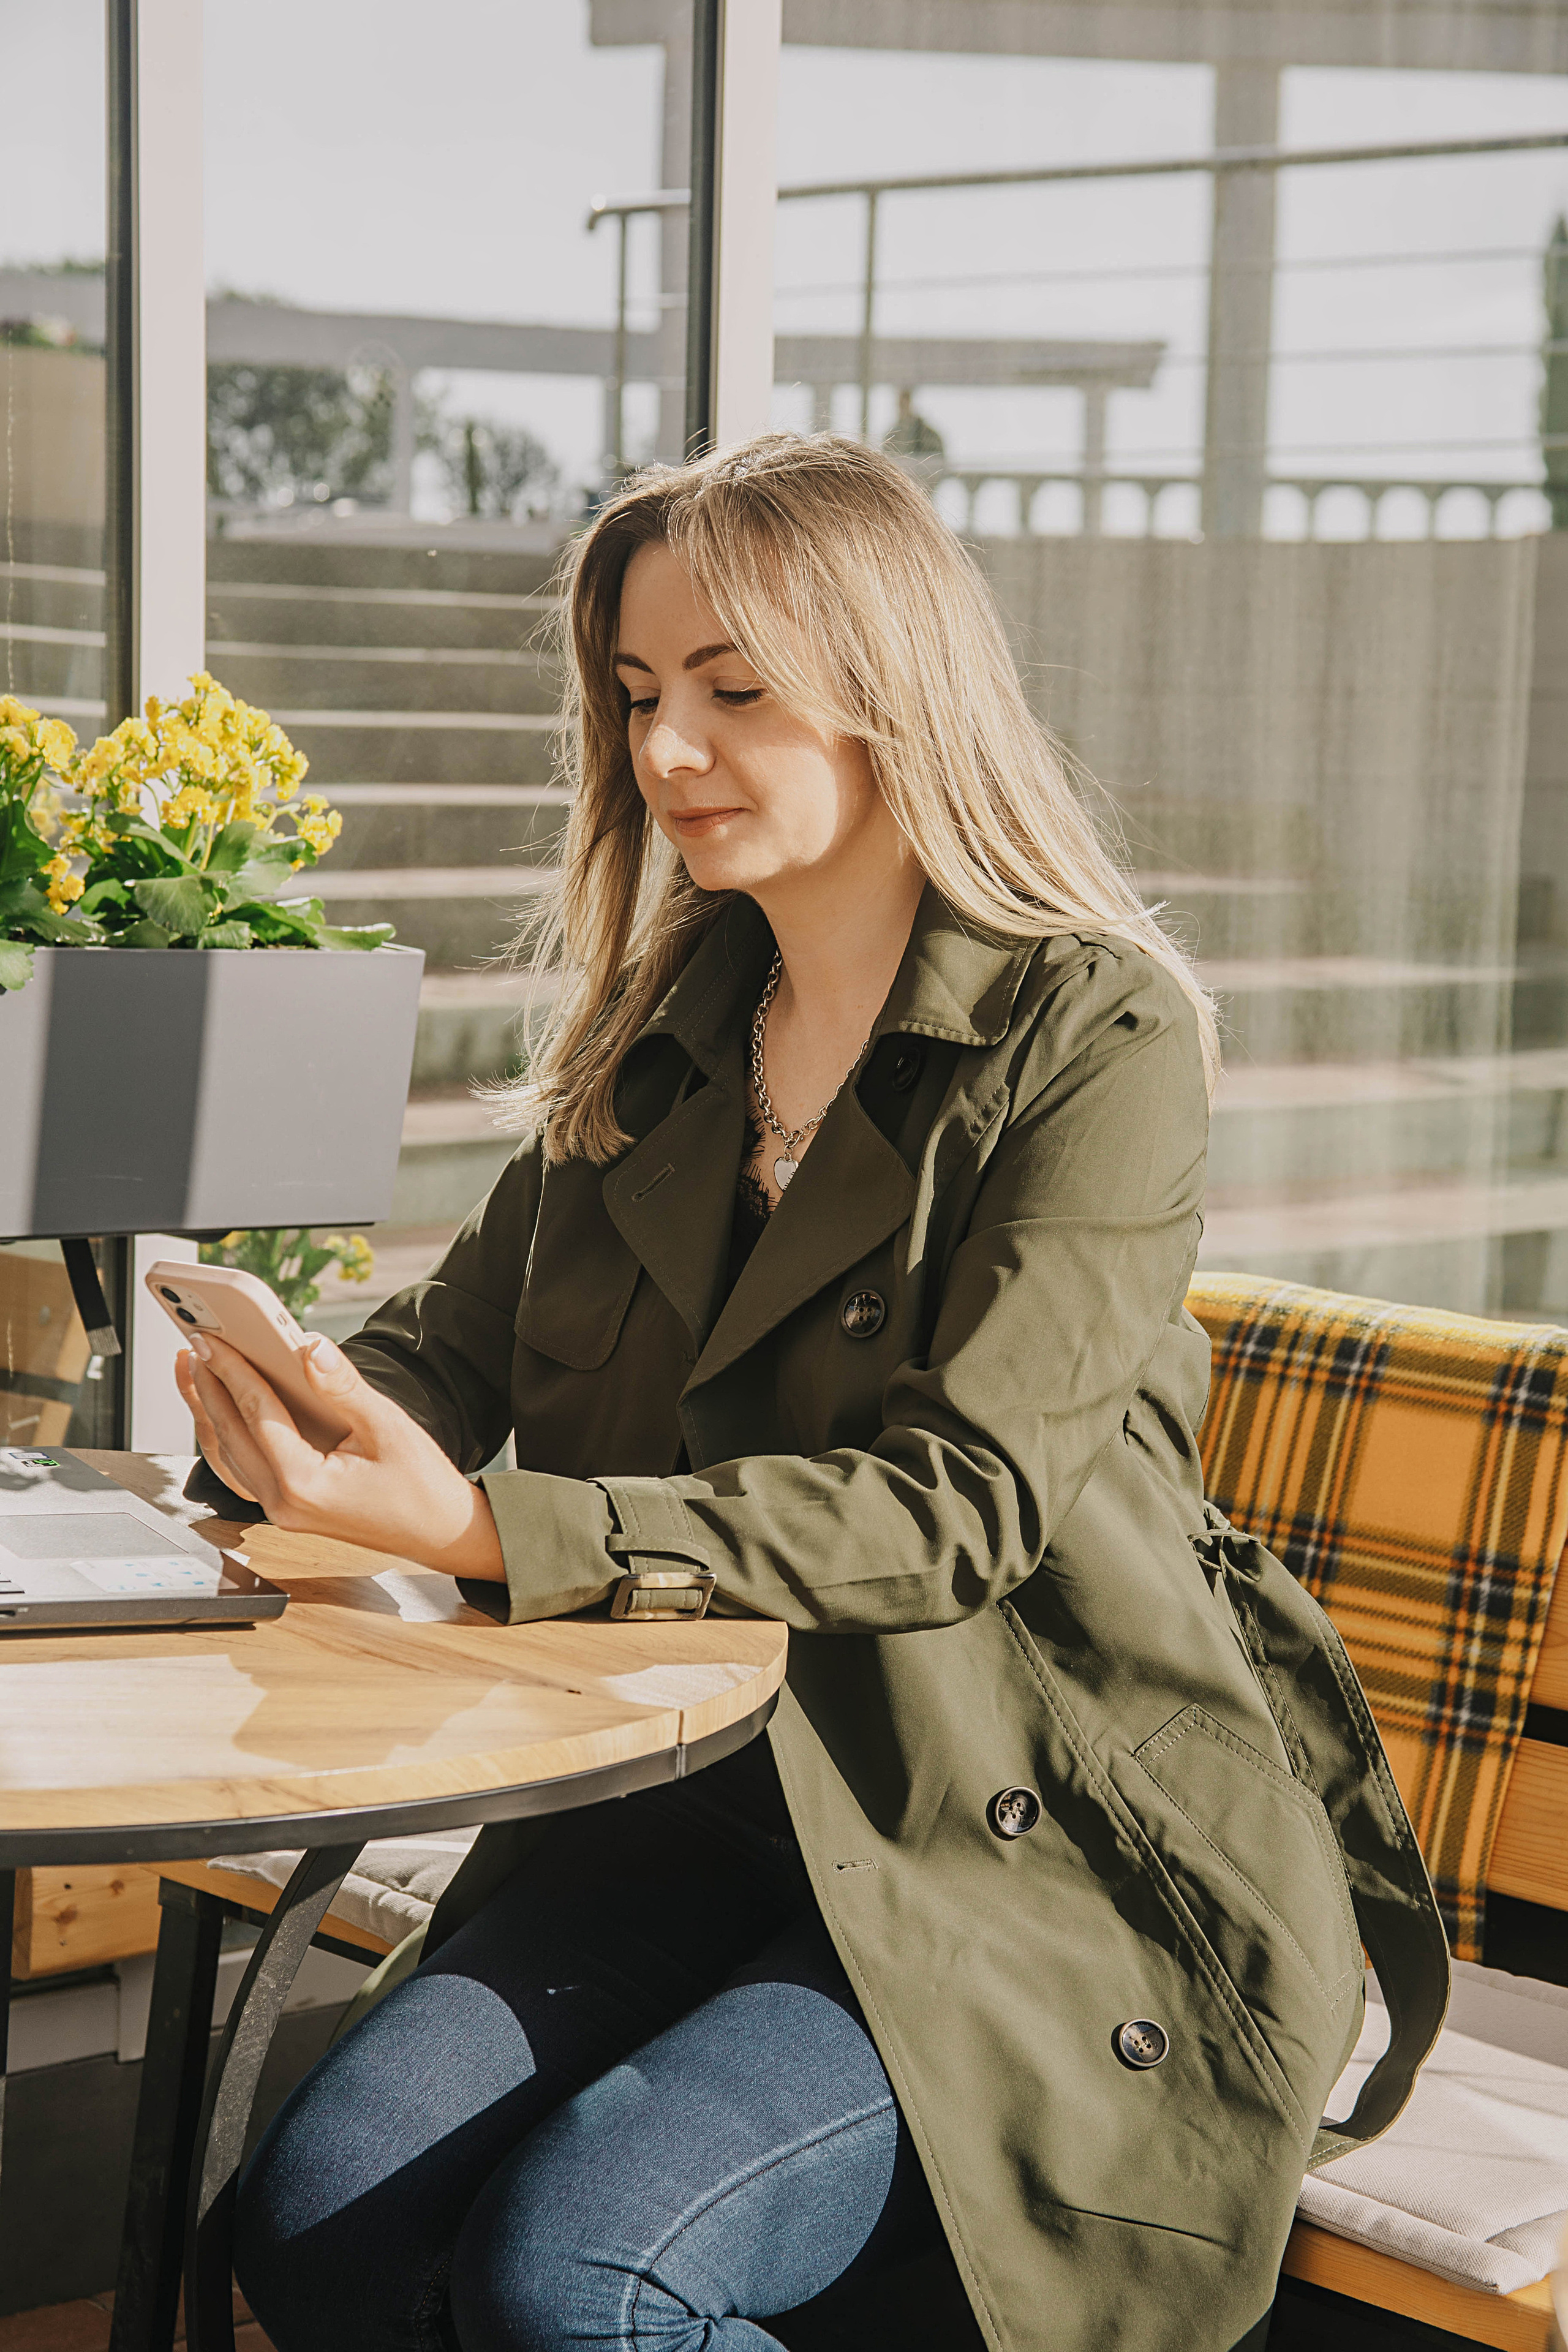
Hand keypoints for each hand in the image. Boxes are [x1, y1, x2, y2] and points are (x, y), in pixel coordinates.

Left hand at [175, 1332, 505, 1580]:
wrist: (441, 1532)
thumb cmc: (421, 1485)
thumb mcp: (387, 1427)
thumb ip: (343, 1386)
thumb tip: (309, 1346)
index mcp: (305, 1485)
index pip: (256, 1416)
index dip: (232, 1371)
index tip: (213, 1338)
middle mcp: (283, 1503)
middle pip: (230, 1434)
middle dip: (208, 1386)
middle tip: (194, 1343)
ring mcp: (281, 1510)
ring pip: (227, 1454)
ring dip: (207, 1411)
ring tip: (194, 1371)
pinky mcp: (288, 1507)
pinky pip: (241, 1469)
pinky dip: (225, 1435)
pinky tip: (220, 1411)